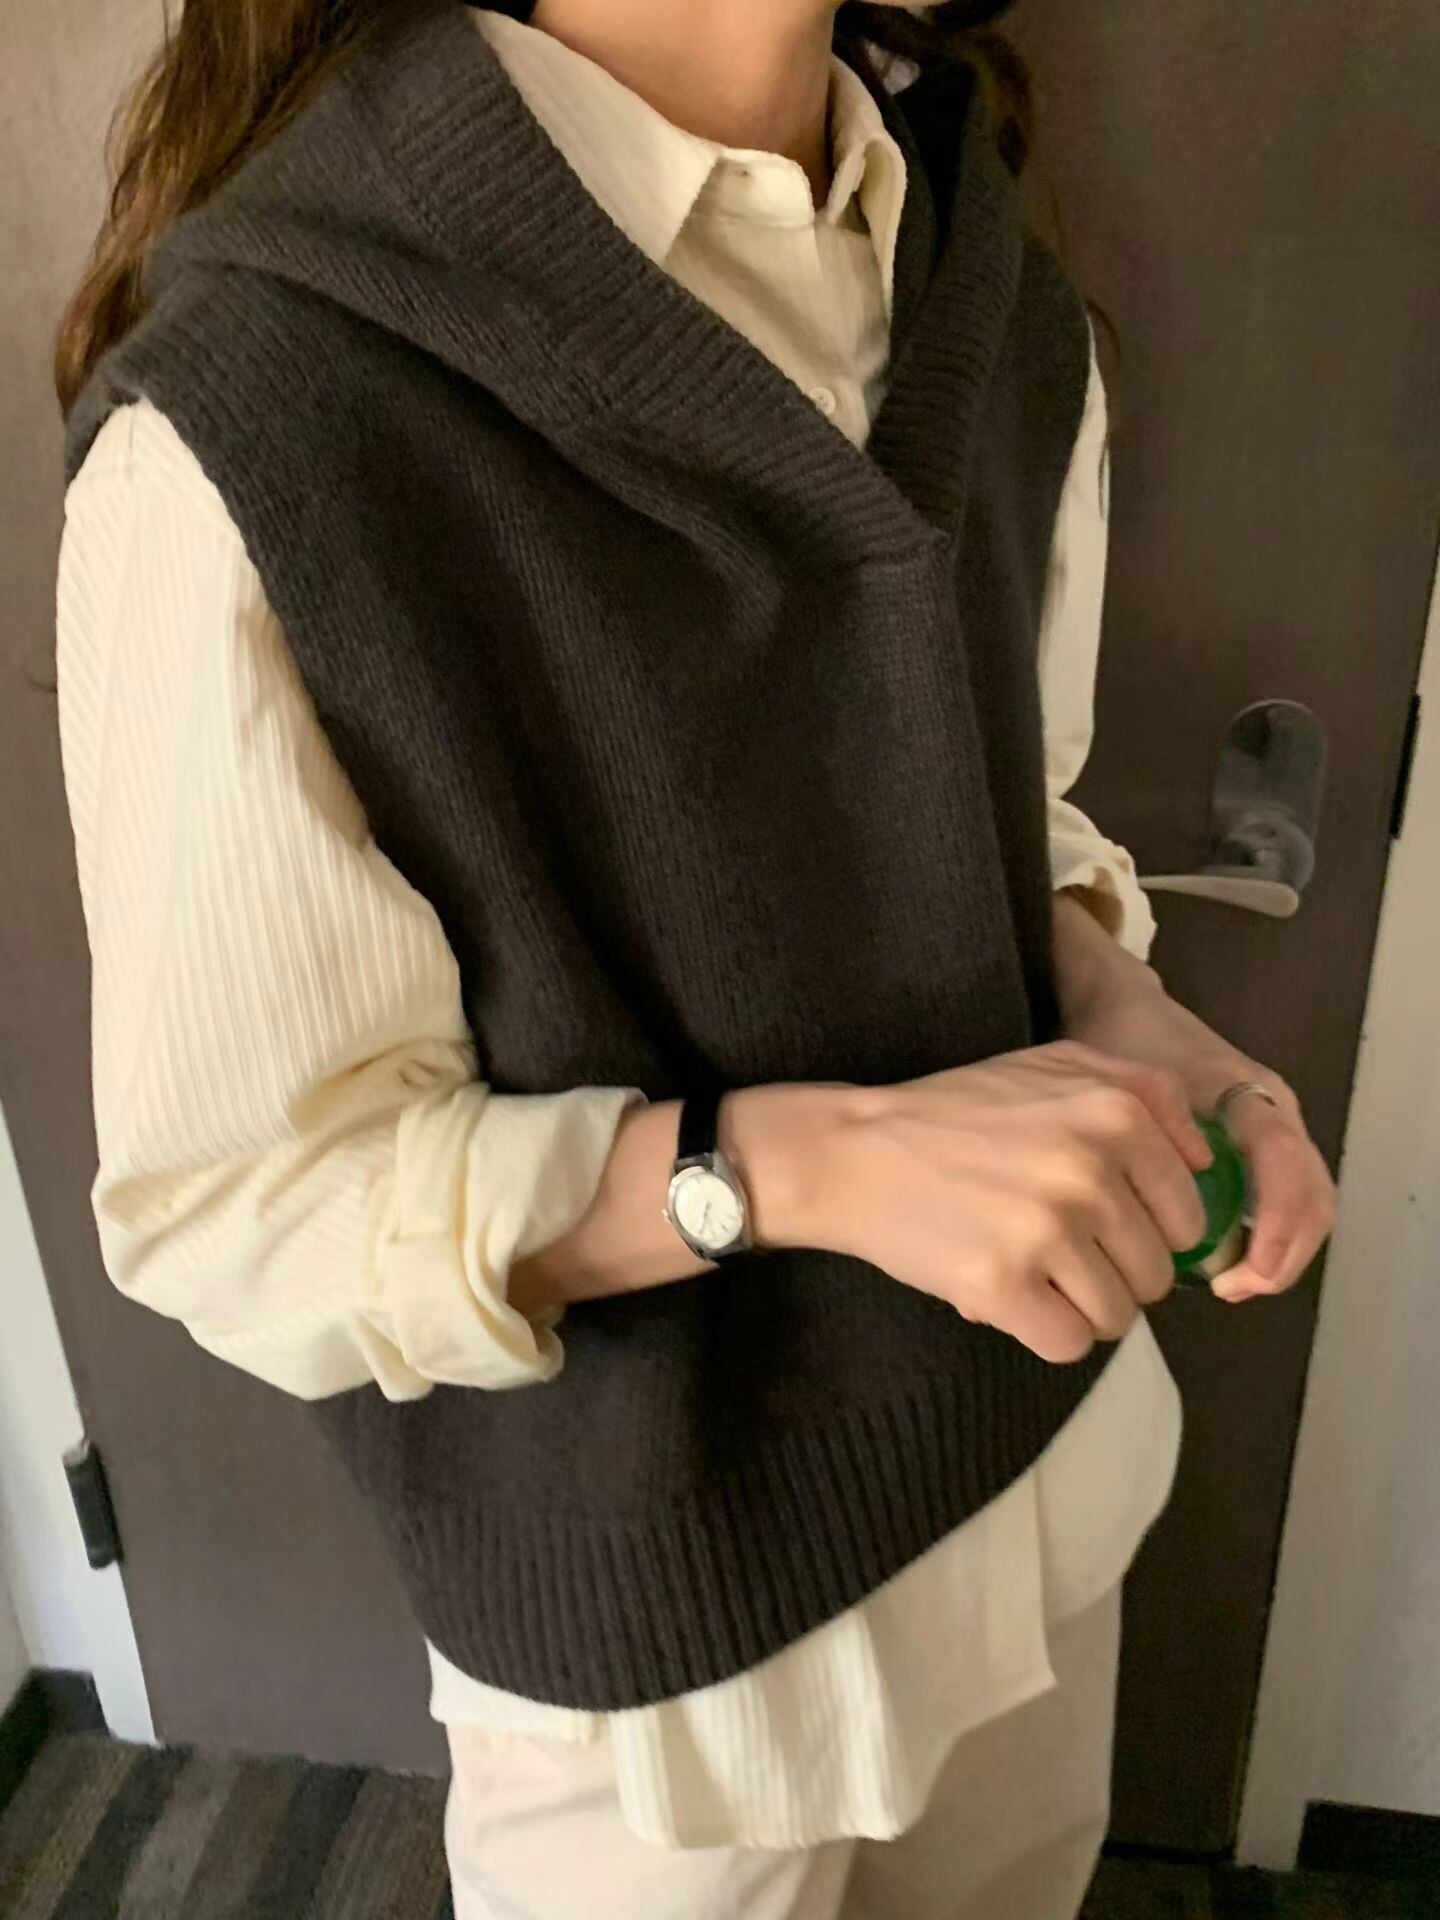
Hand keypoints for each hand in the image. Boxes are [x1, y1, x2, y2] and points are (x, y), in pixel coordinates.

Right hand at [808, 1043, 1211, 1364]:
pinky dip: (1045, 1333)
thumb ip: (1147, 1094)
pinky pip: (1070, 1344)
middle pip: (1157, 1273)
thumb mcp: (1058, 1064)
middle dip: (1113, 1273)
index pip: (1190, 1216)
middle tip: (1052, 1247)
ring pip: (1119, 1316)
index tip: (1097, 1220)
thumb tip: (1210, 1161)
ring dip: (1080, 1308)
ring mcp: (1048, 1228)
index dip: (1147, 1230)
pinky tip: (1009, 1294)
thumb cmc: (957, 1114)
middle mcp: (1091, 1167)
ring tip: (1031, 1270)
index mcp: (1118, 1111)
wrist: (855, 1153)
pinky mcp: (1004, 1284)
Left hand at [1053, 897, 1336, 1302]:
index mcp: (1243, 1092)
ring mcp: (1275, 1127)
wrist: (1126, 1004)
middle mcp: (1273, 1110)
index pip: (1281, 1163)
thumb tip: (1108, 1228)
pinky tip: (1224, 1266)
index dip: (1275, 1224)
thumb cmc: (1121, 1044)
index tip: (1244, 1272)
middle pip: (1312, 1194)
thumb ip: (1118, 1140)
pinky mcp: (1264, 1145)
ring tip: (1228, 1285)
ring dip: (1279, 1252)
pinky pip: (1289, 1200)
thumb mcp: (1117, 1087)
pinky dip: (1270, 1240)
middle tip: (1233, 1288)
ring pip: (1308, 1203)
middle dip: (1284, 1252)